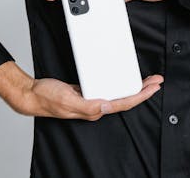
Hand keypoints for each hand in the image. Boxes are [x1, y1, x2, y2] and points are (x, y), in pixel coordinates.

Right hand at [26, 74, 163, 120]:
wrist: (32, 94)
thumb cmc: (47, 97)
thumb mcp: (67, 99)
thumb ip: (87, 105)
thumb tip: (107, 106)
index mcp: (93, 109)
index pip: (123, 103)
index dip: (140, 96)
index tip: (153, 88)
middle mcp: (95, 106)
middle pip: (125, 99)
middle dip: (143, 91)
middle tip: (157, 81)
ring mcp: (91, 99)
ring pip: (118, 94)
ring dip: (133, 87)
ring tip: (146, 81)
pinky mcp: (86, 92)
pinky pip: (107, 88)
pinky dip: (119, 83)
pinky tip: (122, 79)